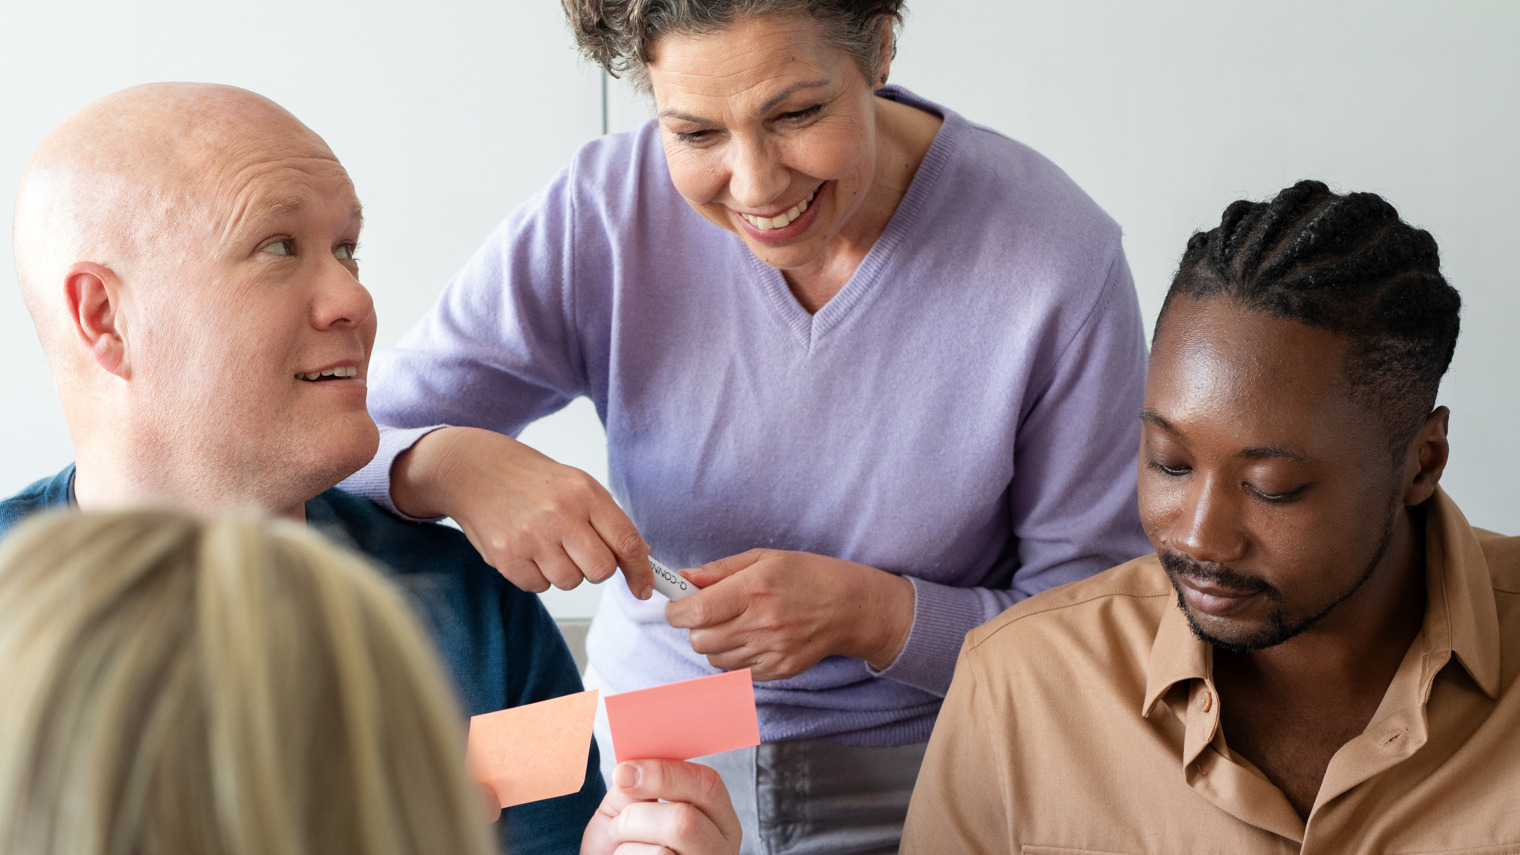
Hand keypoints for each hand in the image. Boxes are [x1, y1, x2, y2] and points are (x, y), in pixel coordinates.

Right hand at [391, 426, 653, 597]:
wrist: (474, 470)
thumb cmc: (532, 480)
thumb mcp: (577, 485)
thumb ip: (609, 520)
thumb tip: (640, 556)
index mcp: (584, 493)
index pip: (626, 542)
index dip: (640, 571)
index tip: (644, 587)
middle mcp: (559, 514)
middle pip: (601, 570)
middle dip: (596, 568)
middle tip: (580, 551)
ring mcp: (530, 537)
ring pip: (570, 581)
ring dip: (565, 571)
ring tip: (548, 544)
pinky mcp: (506, 556)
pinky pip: (539, 587)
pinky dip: (538, 575)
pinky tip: (528, 550)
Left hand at [581, 760, 741, 854]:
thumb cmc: (622, 842)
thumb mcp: (630, 808)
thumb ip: (638, 785)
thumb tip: (629, 771)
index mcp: (718, 818)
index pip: (707, 784)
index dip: (665, 773)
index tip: (625, 772)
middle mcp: (720, 848)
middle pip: (685, 820)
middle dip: (637, 816)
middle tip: (617, 824)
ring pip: (661, 851)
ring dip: (627, 843)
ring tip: (621, 847)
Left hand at [665, 549, 914, 681]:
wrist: (850, 607)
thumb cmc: (807, 576)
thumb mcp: (764, 559)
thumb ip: (720, 570)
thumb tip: (684, 578)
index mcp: (755, 589)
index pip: (697, 612)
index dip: (677, 611)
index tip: (676, 606)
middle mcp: (762, 623)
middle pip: (700, 640)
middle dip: (694, 627)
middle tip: (707, 614)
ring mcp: (771, 651)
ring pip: (714, 659)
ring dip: (714, 643)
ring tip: (734, 624)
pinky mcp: (779, 670)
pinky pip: (737, 671)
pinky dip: (735, 657)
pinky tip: (752, 638)